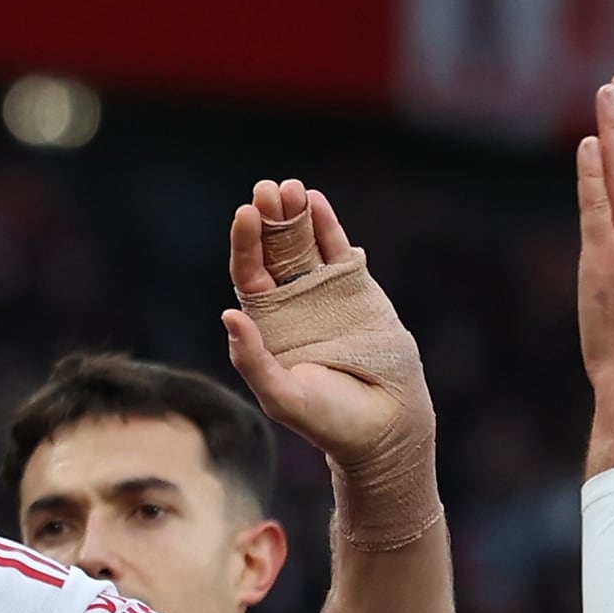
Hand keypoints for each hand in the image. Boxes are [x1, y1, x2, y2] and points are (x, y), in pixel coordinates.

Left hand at [222, 179, 436, 524]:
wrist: (384, 425)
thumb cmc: (329, 420)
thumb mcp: (283, 397)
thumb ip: (253, 361)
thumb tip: (229, 316)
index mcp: (266, 325)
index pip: (249, 274)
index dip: (245, 244)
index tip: (245, 214)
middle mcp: (290, 302)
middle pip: (273, 250)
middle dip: (268, 218)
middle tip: (266, 189)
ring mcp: (322, 291)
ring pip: (303, 243)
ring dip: (294, 214)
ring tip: (290, 187)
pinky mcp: (355, 287)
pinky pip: (336, 249)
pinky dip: (326, 224)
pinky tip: (315, 200)